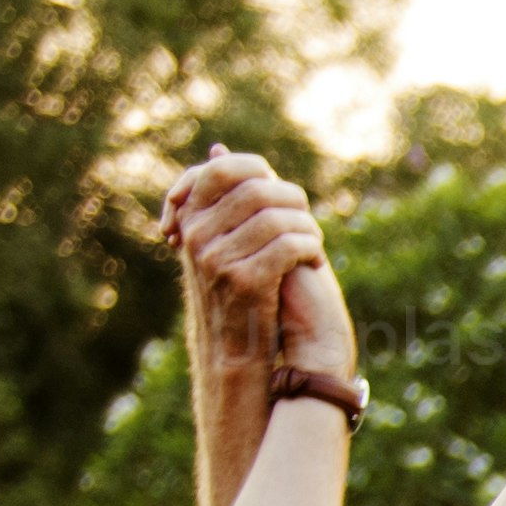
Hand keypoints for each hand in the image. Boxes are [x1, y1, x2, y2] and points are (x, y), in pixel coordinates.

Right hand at [164, 148, 355, 387]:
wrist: (233, 354)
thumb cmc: (234, 293)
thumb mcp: (218, 242)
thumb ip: (221, 198)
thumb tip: (219, 150)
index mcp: (189, 221)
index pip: (223, 169)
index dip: (258, 171)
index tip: (278, 192)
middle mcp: (196, 236)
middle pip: (257, 190)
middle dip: (292, 201)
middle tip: (306, 220)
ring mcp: (216, 259)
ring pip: (277, 218)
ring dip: (307, 229)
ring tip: (313, 244)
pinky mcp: (243, 282)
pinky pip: (288, 246)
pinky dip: (310, 250)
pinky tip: (315, 262)